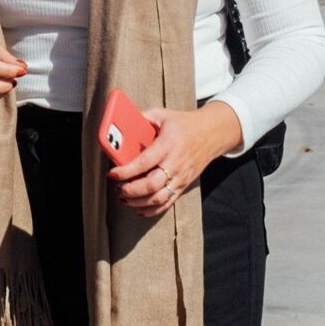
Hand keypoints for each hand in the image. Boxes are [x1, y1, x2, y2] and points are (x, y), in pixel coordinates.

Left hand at [107, 101, 242, 217]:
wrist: (212, 133)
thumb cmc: (184, 124)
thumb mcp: (163, 115)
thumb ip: (142, 118)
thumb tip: (120, 123)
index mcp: (168, 145)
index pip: (145, 162)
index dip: (127, 171)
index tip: (112, 173)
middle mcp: (175, 163)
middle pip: (152, 185)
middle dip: (131, 190)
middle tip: (117, 188)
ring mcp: (181, 177)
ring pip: (159, 198)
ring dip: (138, 202)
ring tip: (124, 198)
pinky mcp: (183, 185)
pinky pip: (168, 203)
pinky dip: (152, 210)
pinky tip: (138, 208)